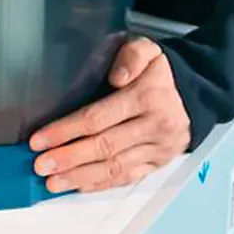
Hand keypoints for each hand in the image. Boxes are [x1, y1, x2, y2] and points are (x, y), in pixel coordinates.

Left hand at [29, 37, 189, 192]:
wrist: (193, 90)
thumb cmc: (157, 69)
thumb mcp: (145, 48)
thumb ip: (131, 56)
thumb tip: (117, 77)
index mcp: (145, 98)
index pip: (98, 118)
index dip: (66, 130)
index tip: (39, 139)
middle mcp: (153, 127)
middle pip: (104, 147)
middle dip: (68, 158)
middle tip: (39, 165)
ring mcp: (157, 149)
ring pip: (115, 167)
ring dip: (80, 176)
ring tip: (52, 181)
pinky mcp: (159, 163)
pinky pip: (128, 177)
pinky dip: (101, 183)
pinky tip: (78, 185)